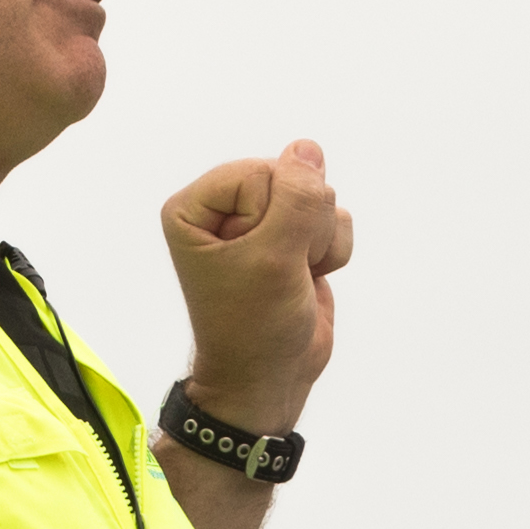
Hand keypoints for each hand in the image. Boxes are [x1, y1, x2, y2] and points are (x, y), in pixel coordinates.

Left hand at [164, 137, 352, 426]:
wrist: (270, 379)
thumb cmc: (255, 327)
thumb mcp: (274, 260)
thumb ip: (296, 200)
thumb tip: (308, 149)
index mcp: (196, 207)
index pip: (258, 173)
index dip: (273, 218)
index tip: (258, 260)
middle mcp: (227, 209)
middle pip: (291, 180)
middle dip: (302, 227)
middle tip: (282, 270)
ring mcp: (263, 223)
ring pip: (318, 199)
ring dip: (320, 242)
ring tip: (295, 277)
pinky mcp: (295, 240)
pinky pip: (333, 220)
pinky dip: (332, 252)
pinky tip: (310, 278)